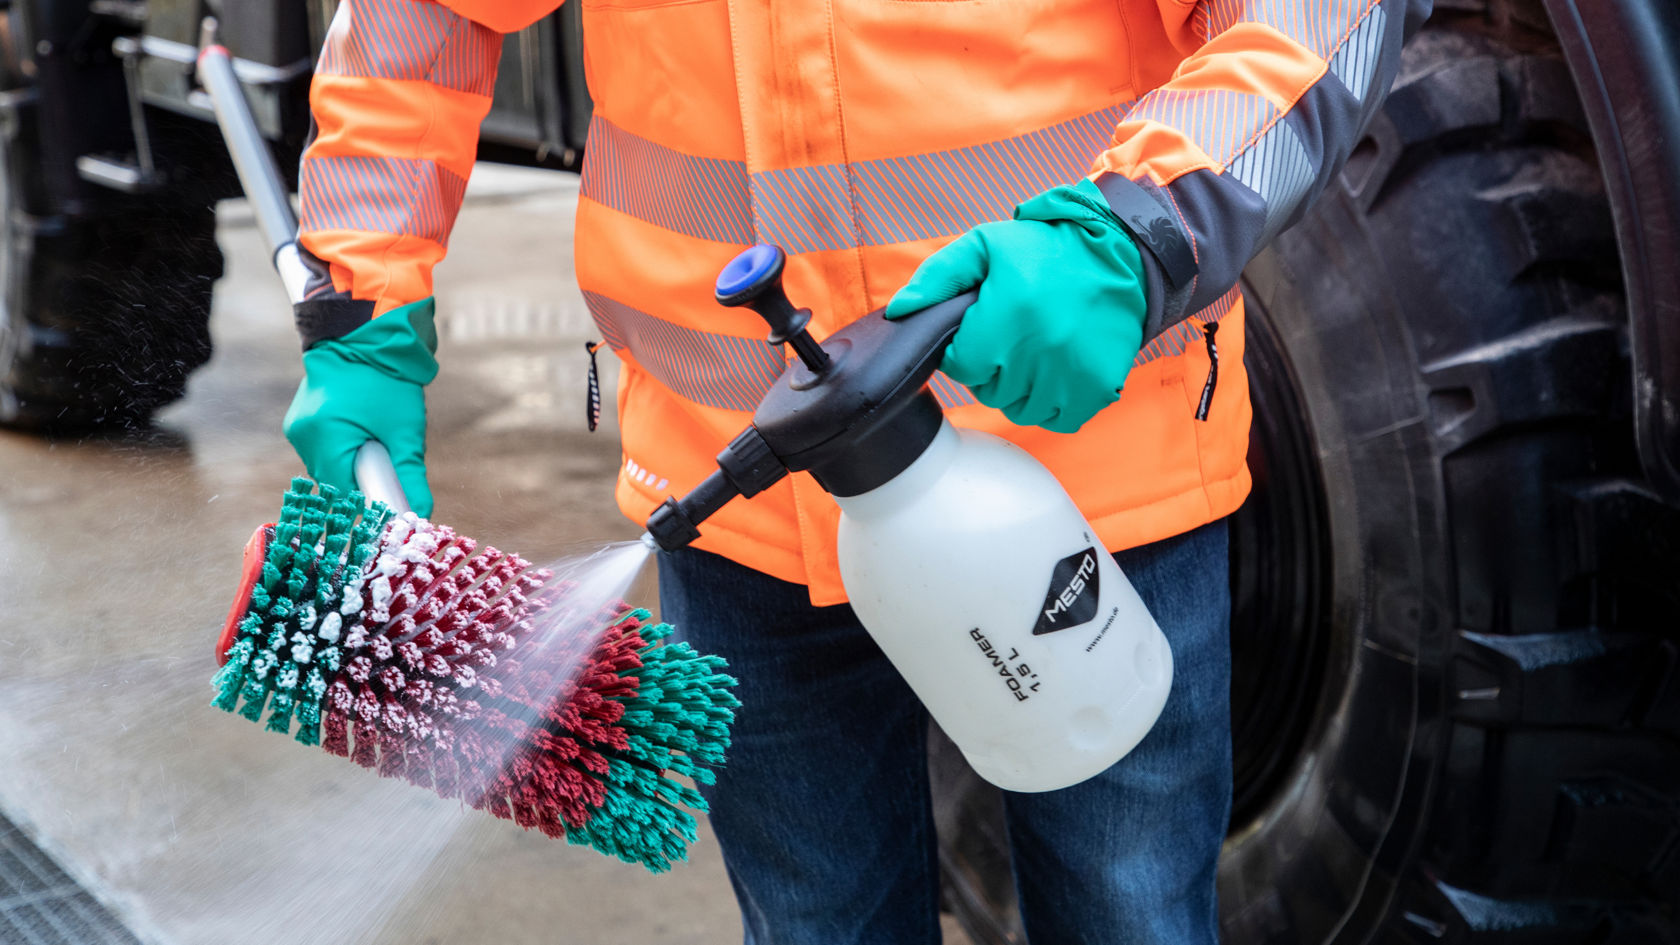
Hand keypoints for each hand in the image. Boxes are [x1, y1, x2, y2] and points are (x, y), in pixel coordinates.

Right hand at [283, 298, 438, 515]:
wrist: (362, 335)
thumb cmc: (386, 380)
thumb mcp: (404, 430)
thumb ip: (410, 474)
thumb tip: (421, 512)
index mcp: (325, 440)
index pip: (344, 495)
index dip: (369, 504)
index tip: (392, 505)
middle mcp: (303, 437)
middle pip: (334, 483)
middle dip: (363, 482)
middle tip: (389, 469)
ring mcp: (297, 428)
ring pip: (328, 467)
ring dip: (352, 465)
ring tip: (376, 442)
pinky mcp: (299, 421)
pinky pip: (322, 450)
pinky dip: (343, 450)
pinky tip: (361, 433)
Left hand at [885, 180, 1146, 433]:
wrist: (1118, 255)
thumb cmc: (1045, 250)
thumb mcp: (985, 246)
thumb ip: (937, 277)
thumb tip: (899, 311)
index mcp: (1005, 318)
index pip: (961, 366)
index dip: (967, 348)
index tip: (984, 330)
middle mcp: (1037, 352)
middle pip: (989, 391)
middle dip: (992, 368)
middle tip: (1010, 338)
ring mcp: (1070, 375)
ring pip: (1021, 409)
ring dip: (1020, 389)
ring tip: (1032, 354)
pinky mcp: (1097, 388)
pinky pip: (1059, 419)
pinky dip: (1053, 404)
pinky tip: (1055, 374)